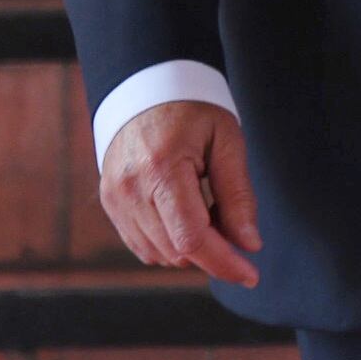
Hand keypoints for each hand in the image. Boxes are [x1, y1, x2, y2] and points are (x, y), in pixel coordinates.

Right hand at [99, 100, 262, 288]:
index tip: (251, 274)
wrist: (145, 85)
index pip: (192, 239)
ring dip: (189, 248)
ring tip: (206, 210)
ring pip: (159, 254)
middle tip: (233, 225)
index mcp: (160, 168)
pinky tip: (182, 215)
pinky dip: (168, 243)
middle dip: (213, 252)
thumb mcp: (225, 141)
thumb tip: (249, 244)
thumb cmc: (190, 107)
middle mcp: (129, 187)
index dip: (225, 264)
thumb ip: (238, 195)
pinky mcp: (109, 201)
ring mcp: (115, 196)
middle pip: (177, 252)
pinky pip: (142, 245)